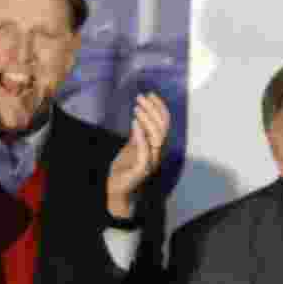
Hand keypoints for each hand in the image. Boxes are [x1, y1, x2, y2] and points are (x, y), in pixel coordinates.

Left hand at [106, 93, 169, 218]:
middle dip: (153, 110)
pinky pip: (145, 152)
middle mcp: (157, 153)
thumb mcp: (132, 147)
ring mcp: (151, 162)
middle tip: (140, 97)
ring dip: (148, 120)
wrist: (118, 190)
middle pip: (163, 128)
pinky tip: (134, 123)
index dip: (160, 108)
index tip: (150, 94)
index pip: (164, 124)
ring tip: (136, 108)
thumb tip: (140, 117)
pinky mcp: (141, 171)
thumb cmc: (125, 168)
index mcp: (156, 147)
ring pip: (157, 138)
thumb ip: (138, 135)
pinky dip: (141, 137)